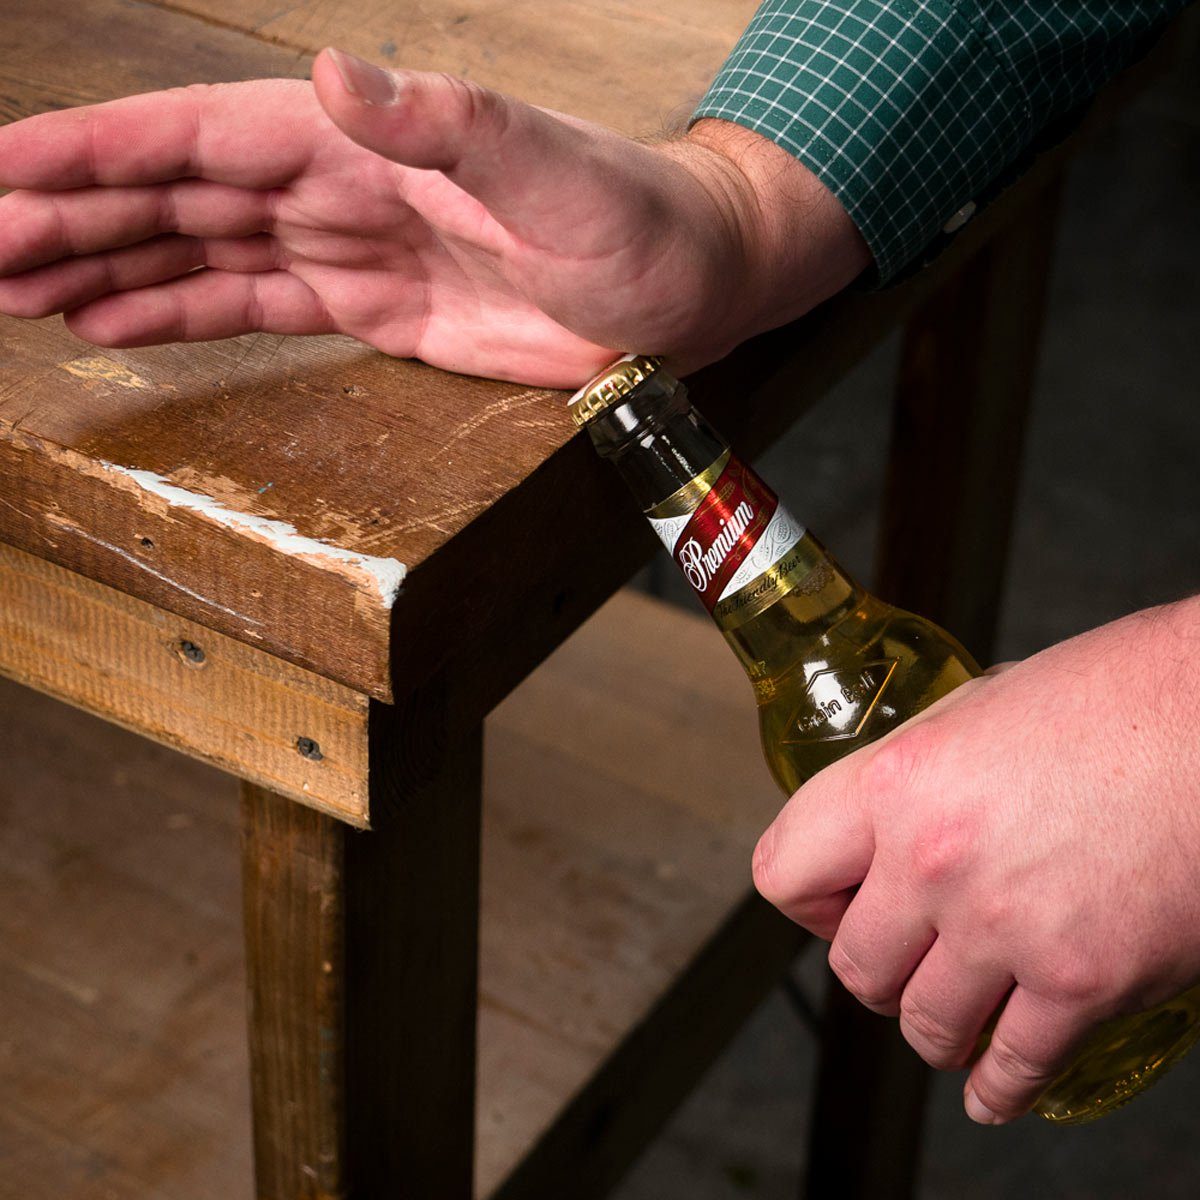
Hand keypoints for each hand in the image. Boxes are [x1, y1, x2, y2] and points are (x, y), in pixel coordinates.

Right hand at [0, 51, 868, 386]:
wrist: (681, 287)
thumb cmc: (633, 224)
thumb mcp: (551, 170)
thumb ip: (447, 125)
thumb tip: (331, 74)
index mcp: (362, 141)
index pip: (203, 138)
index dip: (100, 154)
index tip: (5, 173)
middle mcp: (337, 187)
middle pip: (179, 197)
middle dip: (74, 217)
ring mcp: (347, 249)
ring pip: (200, 252)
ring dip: (107, 267)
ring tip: (18, 286)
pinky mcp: (369, 309)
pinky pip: (255, 305)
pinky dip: (180, 314)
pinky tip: (115, 322)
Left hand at [752, 598, 1199, 1122]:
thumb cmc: (1113, 697)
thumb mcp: (978, 710)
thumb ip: (920, 775)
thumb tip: (890, 813)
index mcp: (896, 782)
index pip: (784, 873)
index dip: (807, 898)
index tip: (832, 904)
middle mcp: (934, 860)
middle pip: (854, 965)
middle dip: (876, 968)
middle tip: (901, 959)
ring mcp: (1006, 927)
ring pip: (924, 1024)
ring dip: (933, 1028)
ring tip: (948, 1018)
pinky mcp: (1083, 981)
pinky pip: (1016, 1065)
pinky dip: (1000, 1086)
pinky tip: (992, 1086)